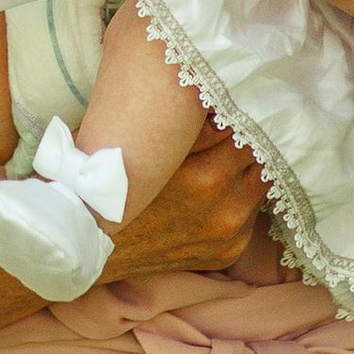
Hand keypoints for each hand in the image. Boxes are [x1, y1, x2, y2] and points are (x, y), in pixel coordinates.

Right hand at [104, 123, 262, 277]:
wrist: (93, 242)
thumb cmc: (116, 183)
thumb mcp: (149, 145)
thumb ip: (193, 125)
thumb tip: (223, 101)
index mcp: (208, 178)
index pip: (249, 135)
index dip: (239, 118)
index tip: (230, 111)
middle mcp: (225, 210)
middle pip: (260, 161)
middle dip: (245, 146)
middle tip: (227, 136)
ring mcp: (229, 235)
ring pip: (258, 187)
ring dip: (244, 174)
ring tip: (221, 164)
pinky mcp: (228, 252)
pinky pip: (248, 216)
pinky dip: (236, 202)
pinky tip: (213, 196)